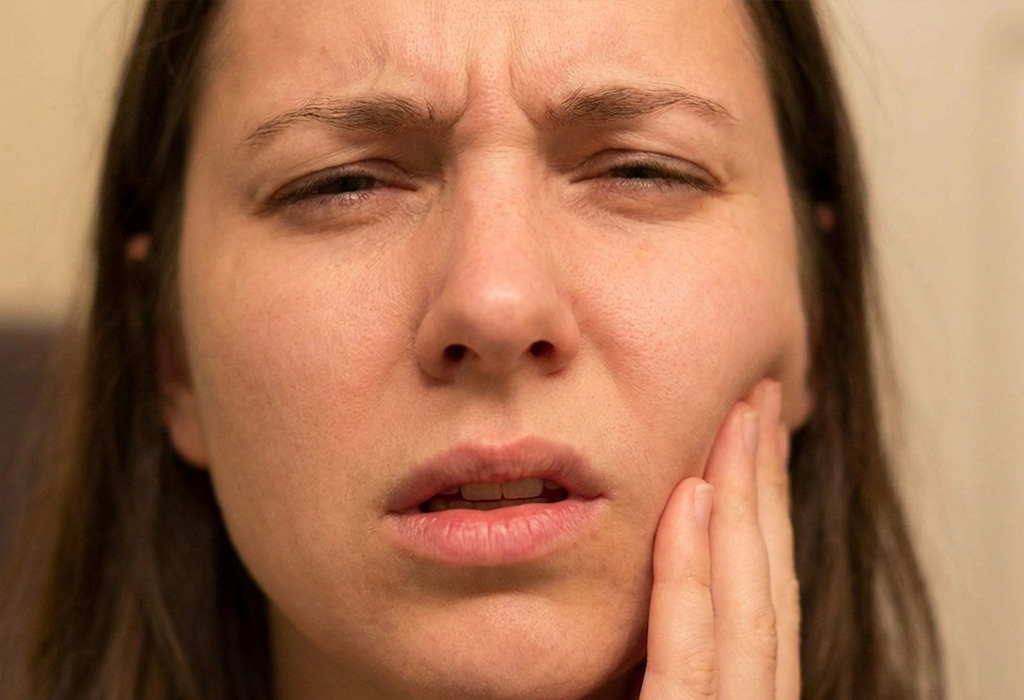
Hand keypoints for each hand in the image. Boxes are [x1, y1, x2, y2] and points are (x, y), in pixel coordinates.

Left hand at [639, 380, 798, 698]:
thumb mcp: (628, 687)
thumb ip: (645, 640)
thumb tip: (653, 545)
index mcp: (737, 693)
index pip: (766, 593)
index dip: (766, 507)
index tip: (759, 434)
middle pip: (769, 585)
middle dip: (766, 485)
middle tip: (761, 397)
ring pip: (748, 610)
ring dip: (743, 505)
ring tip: (740, 416)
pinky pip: (687, 658)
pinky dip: (690, 576)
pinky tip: (692, 498)